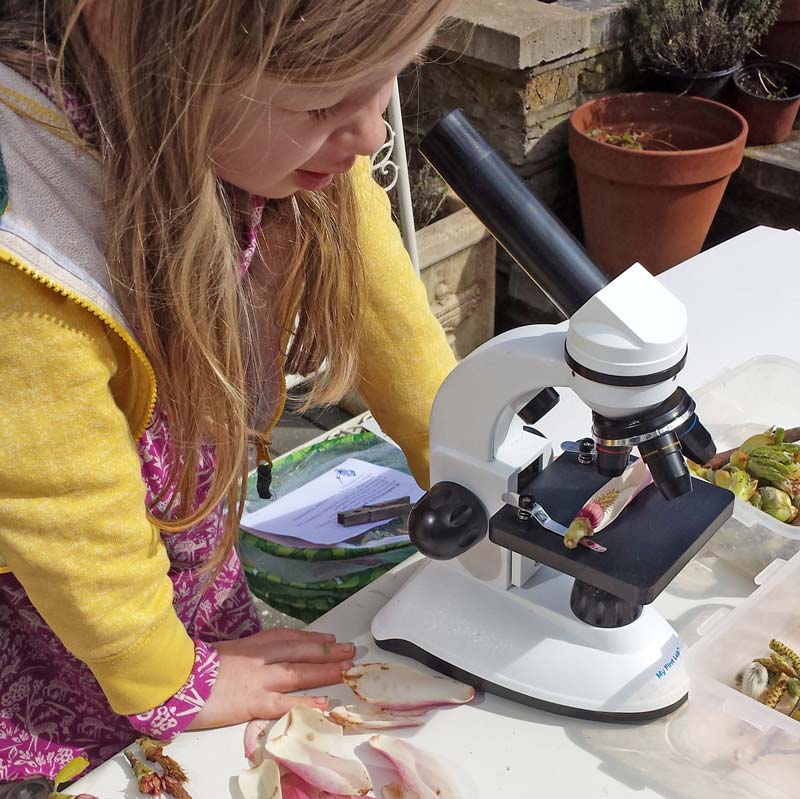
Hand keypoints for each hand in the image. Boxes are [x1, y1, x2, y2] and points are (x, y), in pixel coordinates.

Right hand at [187, 628, 353, 728]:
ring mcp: (259, 679)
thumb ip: (241, 656)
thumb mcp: (220, 653)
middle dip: (327, 650)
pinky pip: (286, 702)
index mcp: (250, 645)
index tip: (329, 638)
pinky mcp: (254, 703)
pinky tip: (325, 703)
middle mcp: (259, 658)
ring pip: (300, 672)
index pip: (288, 637)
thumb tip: (251, 661)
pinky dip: (307, 702)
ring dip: (326, 670)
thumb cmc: (189, 667)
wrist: (173, 679)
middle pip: (301, 651)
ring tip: (348, 669)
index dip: (311, 638)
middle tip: (350, 650)